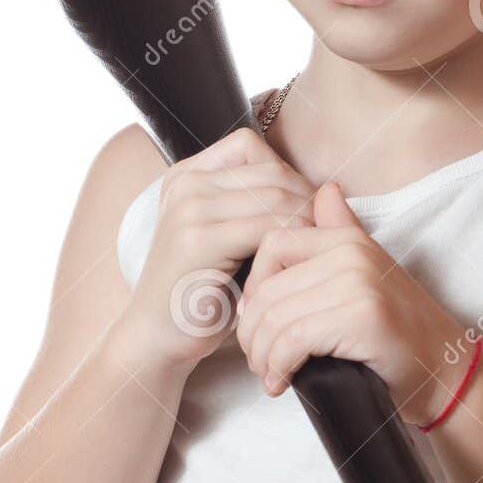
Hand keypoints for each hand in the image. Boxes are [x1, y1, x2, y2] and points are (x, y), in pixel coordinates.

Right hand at [125, 128, 316, 368]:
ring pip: (274, 196)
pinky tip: (295, 266)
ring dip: (305, 221)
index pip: (251, 146)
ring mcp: (188, 209)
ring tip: (314, 249)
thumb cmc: (202, 291)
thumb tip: (325, 189)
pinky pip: (266, 227)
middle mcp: (184, 183)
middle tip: (324, 232)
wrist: (156, 336)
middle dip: (306, 199)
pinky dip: (290, 243)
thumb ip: (255, 205)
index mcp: (186, 175)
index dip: (288, 173)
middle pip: (269, 169)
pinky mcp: (197, 240)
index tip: (304, 208)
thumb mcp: (224, 236)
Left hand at [234, 179, 463, 426]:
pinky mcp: (360, 318)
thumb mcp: (369, 272)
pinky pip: (294, 341)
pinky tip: (282, 382)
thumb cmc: (400, 331)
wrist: (443, 369)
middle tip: (257, 359)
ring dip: (262, 355)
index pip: (273, 245)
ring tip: (269, 374)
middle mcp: (352, 253)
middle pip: (268, 288)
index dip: (253, 287)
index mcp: (348, 238)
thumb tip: (325, 191)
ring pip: (276, 318)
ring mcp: (357, 283)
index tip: (257, 320)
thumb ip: (342, 231)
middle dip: (251, 331)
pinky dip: (279, 366)